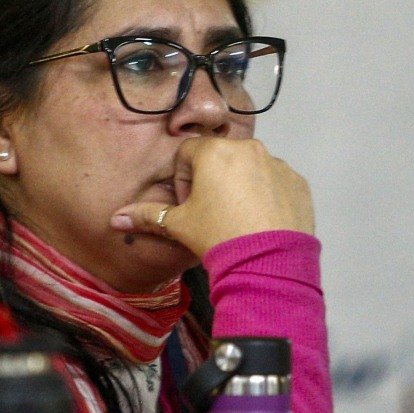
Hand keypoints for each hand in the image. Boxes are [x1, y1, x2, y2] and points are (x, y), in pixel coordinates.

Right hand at [111, 138, 314, 258]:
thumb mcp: (179, 226)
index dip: (183, 178)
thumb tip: (115, 219)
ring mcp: (278, 165)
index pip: (188, 153)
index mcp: (216, 151)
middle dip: (213, 180)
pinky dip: (267, 197)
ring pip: (250, 169)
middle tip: (212, 214)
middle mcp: (249, 148)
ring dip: (240, 186)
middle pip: (221, 158)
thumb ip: (147, 216)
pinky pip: (276, 183)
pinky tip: (260, 223)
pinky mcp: (298, 183)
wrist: (268, 263)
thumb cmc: (218, 236)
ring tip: (238, 220)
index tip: (188, 204)